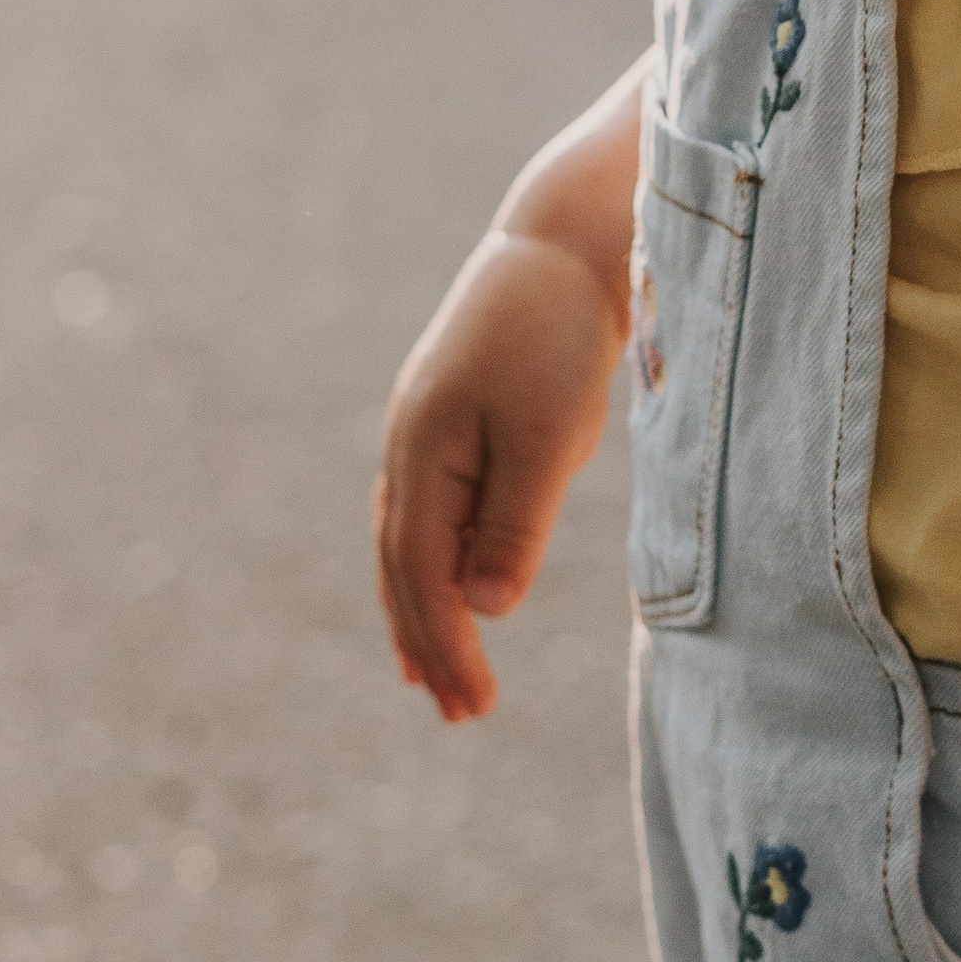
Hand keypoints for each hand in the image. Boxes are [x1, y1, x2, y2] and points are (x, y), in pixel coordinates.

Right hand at [374, 230, 622, 722]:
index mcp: (423, 453)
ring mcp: (417, 433)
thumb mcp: (550, 435)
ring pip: (402, 544)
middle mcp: (405, 448)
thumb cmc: (560, 338)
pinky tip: (443, 589)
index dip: (445, 644)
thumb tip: (485, 609)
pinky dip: (424, 565)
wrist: (558, 247)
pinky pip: (419, 513)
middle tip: (460, 714)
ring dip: (417, 612)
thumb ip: (515, 523)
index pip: (420, 574)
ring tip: (429, 678)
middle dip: (427, 644)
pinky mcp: (443, 423)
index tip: (475, 705)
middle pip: (400, 569)